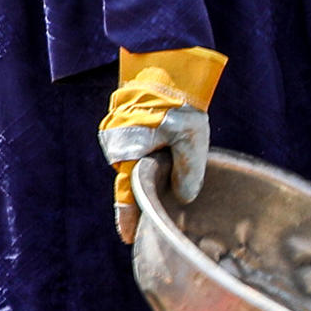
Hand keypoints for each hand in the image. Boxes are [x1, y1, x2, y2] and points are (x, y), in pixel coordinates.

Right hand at [101, 45, 225, 244]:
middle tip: (154, 227)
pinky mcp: (129, 132)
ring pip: (136, 171)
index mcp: (130, 153)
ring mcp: (122, 140)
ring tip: (164, 204)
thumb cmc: (177, 104)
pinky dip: (148, 170)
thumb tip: (184, 198)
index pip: (128, 195)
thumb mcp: (189, 137)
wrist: (163, 71)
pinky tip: (163, 177)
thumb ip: (188, 168)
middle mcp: (120, 149)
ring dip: (148, 185)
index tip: (128, 238)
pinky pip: (137, 158)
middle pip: (132, 185)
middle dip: (141, 204)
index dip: (129, 218)